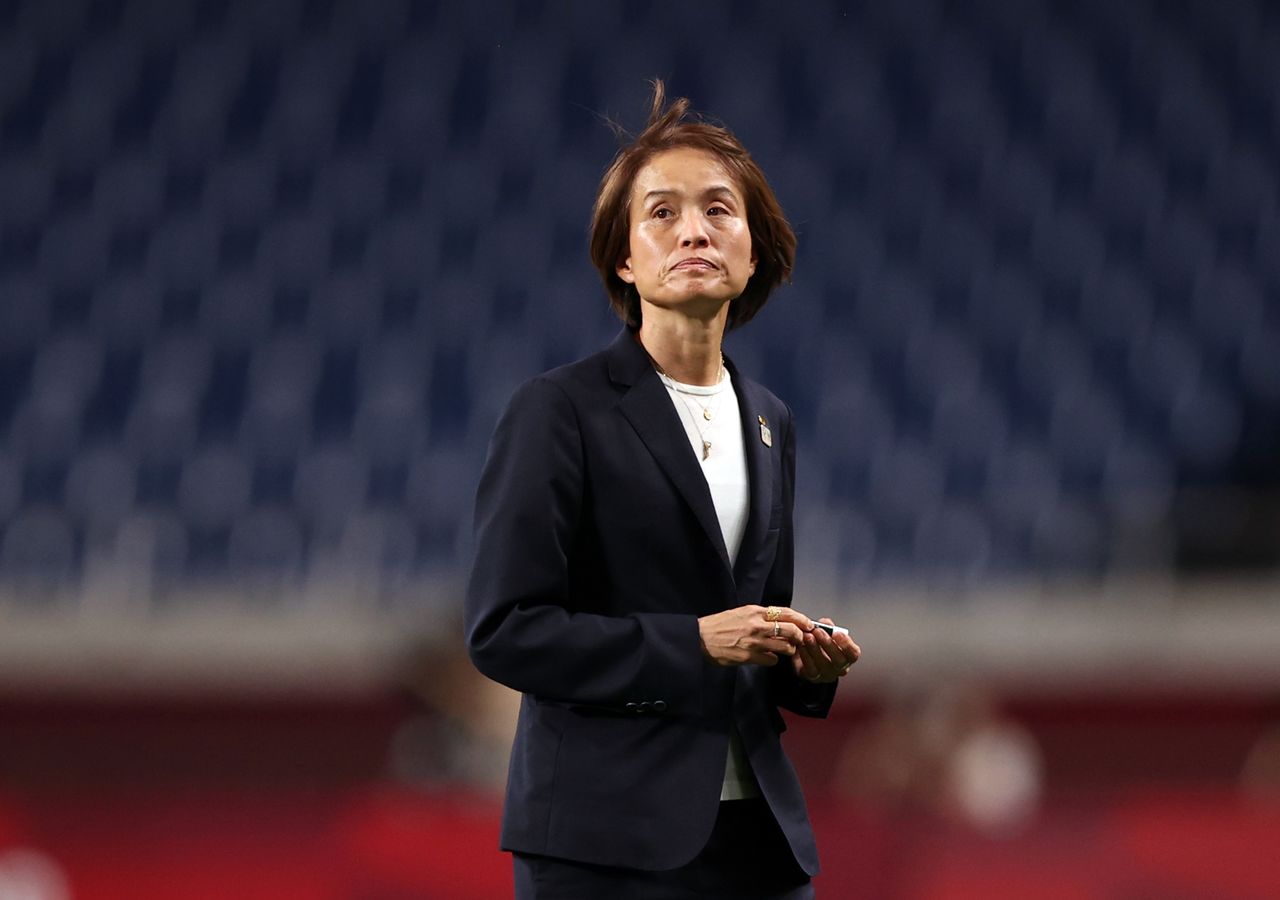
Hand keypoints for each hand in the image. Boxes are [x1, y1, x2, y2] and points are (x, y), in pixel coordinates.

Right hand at [698, 605, 812, 666]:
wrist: (700, 638)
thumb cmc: (720, 625)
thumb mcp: (741, 613)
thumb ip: (760, 616)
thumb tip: (780, 621)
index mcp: (755, 611)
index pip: (785, 613)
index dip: (801, 619)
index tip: (809, 624)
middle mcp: (757, 625)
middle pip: (790, 630)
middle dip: (800, 636)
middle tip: (801, 640)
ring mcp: (754, 642)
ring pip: (784, 647)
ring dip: (789, 650)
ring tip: (785, 649)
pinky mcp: (749, 657)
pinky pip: (772, 660)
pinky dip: (773, 659)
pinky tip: (768, 657)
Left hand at [792, 618, 860, 682]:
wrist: (805, 654)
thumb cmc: (820, 641)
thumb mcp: (826, 631)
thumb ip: (828, 626)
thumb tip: (826, 623)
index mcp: (848, 656)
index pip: (853, 654)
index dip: (847, 644)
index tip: (837, 633)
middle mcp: (841, 668)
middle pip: (839, 660)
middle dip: (828, 644)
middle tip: (818, 631)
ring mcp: (828, 675)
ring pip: (824, 665)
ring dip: (815, 649)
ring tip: (807, 636)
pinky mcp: (814, 678)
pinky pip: (811, 669)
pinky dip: (806, 656)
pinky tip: (801, 646)